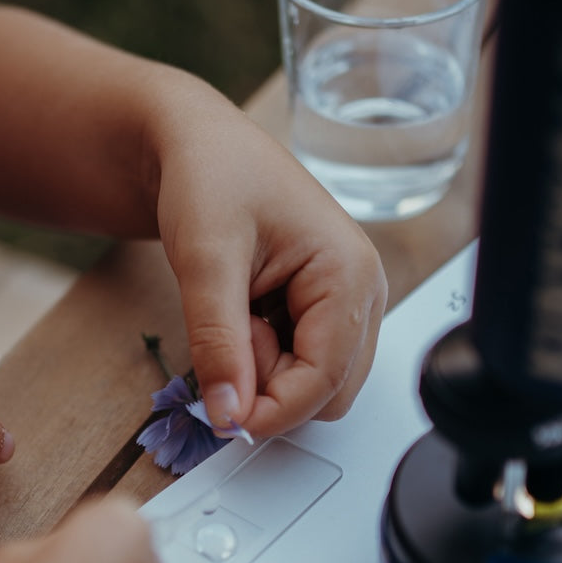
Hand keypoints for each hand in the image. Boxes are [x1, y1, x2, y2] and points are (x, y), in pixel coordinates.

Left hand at [153, 79, 387, 438]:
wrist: (197, 143)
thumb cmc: (209, 176)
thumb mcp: (204, 260)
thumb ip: (219, 344)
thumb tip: (229, 416)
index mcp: (350, 274)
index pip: (326, 381)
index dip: (272, 411)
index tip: (221, 418)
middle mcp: (364, 291)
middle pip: (330, 392)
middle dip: (273, 384)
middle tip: (230, 332)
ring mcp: (351, 302)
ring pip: (318, 384)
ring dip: (269, 371)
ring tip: (239, 314)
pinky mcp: (330, 309)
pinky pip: (305, 364)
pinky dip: (268, 357)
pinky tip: (249, 315)